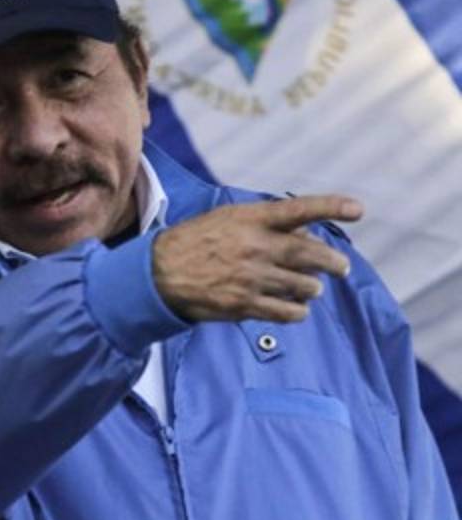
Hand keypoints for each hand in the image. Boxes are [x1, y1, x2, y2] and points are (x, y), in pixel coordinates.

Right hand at [153, 195, 362, 321]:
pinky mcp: (246, 304)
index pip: (299, 210)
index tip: (358, 210)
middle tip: (341, 268)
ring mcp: (252, 277)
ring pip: (306, 287)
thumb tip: (308, 235)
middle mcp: (256, 246)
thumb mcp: (229, 218)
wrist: (160, 272)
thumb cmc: (198, 241)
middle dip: (334, 263)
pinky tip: (295, 308)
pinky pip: (289, 313)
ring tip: (309, 288)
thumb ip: (267, 223)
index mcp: (252, 219)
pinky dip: (298, 311)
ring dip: (312, 289)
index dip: (331, 207)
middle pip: (312, 255)